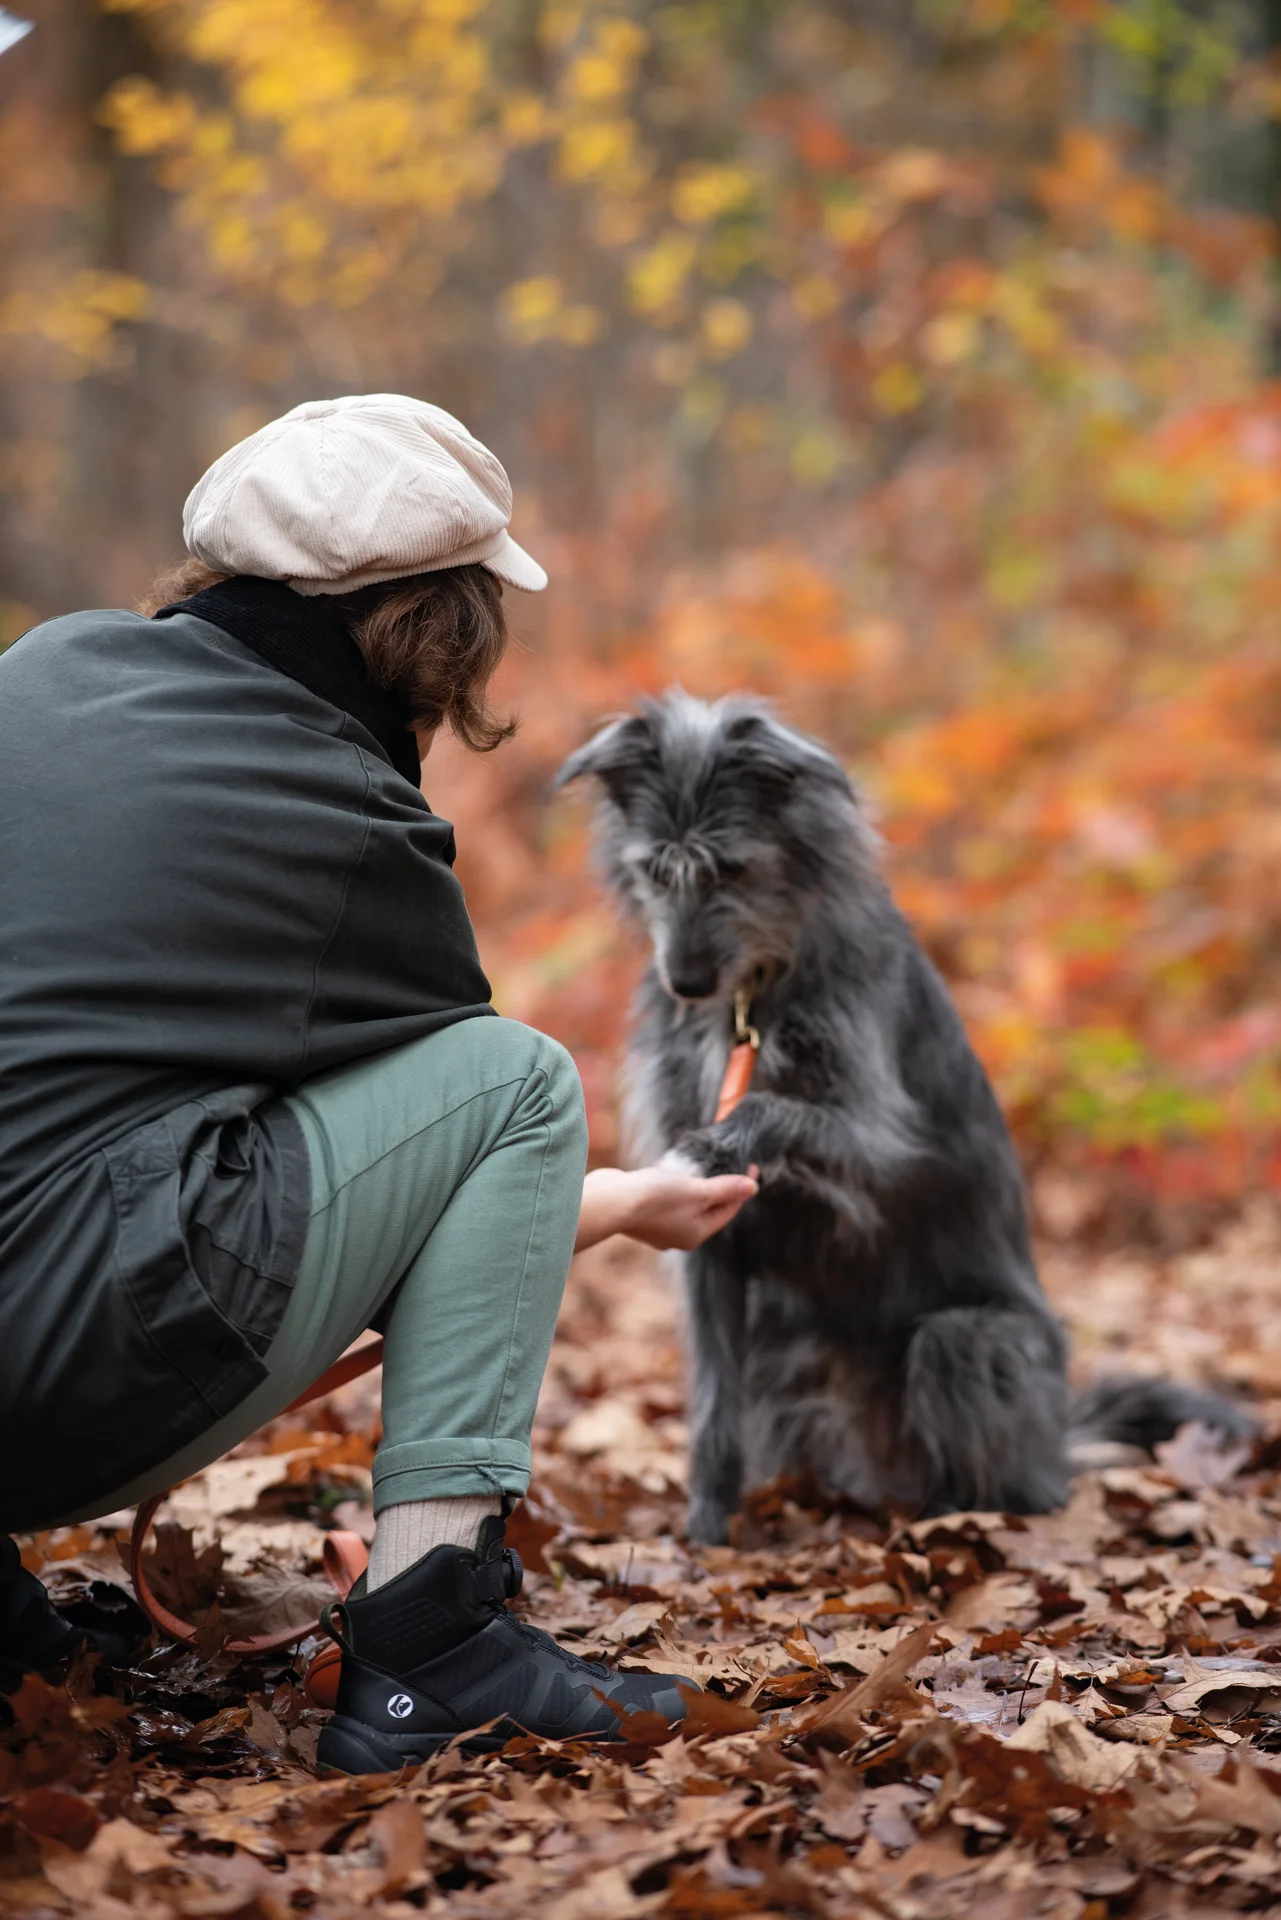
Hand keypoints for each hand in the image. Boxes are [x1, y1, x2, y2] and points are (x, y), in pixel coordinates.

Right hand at [575, 1162, 758, 1253]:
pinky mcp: (642, 1214)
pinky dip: (672, 1186)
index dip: (741, 1187)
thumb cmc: (655, 1198)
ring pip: (686, 1203)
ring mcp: (658, 1227)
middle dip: (718, 1187)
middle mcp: (678, 1236)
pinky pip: (666, 1199)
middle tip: (727, 1163)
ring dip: (693, 1185)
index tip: (750, 1165)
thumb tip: (752, 1188)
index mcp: (696, 1234)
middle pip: (707, 1208)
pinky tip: (670, 1172)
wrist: (610, 1201)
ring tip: (699, 1165)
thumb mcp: (697, 1191)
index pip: (727, 1210)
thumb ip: (725, 1189)